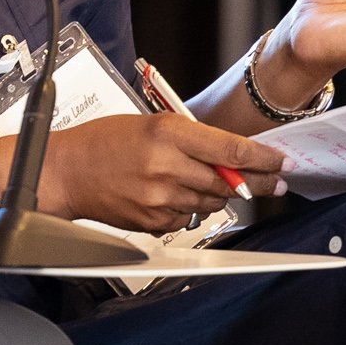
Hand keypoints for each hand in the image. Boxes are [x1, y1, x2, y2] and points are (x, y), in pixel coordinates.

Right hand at [36, 114, 286, 233]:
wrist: (64, 172)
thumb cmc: (101, 143)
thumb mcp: (148, 123)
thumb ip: (190, 139)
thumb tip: (231, 155)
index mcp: (166, 132)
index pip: (231, 149)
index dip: (263, 158)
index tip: (280, 162)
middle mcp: (166, 165)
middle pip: (229, 181)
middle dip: (254, 182)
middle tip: (273, 182)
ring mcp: (159, 197)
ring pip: (212, 202)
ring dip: (218, 195)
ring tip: (199, 182)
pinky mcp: (152, 221)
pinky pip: (188, 219)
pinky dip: (188, 209)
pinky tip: (170, 195)